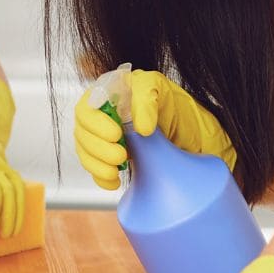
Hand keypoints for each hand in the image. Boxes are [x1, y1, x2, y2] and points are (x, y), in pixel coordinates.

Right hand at [74, 70, 235, 189]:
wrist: (191, 134)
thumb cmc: (173, 105)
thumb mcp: (162, 90)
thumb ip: (146, 98)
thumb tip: (139, 127)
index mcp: (109, 93)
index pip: (87, 105)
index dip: (95, 121)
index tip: (116, 132)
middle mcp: (102, 114)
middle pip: (82, 130)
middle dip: (97, 145)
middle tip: (121, 154)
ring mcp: (103, 136)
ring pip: (84, 149)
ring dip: (96, 163)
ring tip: (117, 169)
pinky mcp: (108, 157)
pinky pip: (94, 168)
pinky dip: (100, 177)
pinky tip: (113, 182)